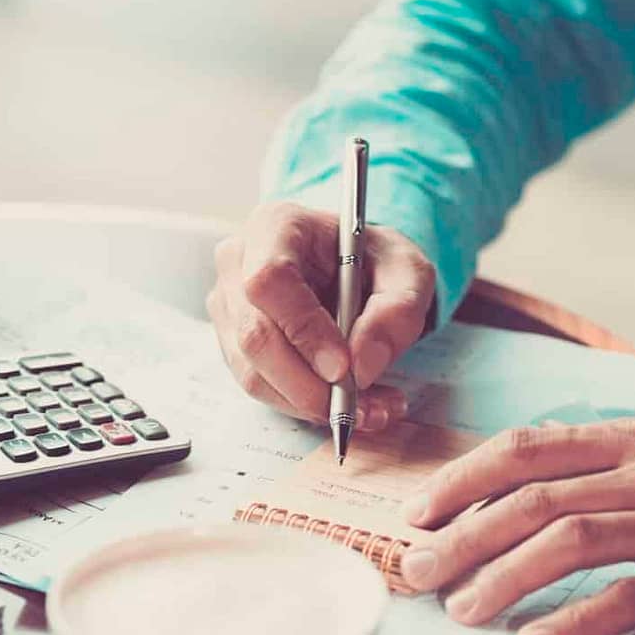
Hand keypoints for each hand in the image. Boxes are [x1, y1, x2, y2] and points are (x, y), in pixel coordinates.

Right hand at [207, 201, 433, 429]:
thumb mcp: (407, 271)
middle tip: (355, 403)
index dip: (303, 329)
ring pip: (252, 371)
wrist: (351, 271)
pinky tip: (343, 403)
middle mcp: (238, 264)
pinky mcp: (231, 343)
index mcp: (275, 226)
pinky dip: (302, 406)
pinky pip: (258, 387)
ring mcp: (227, 306)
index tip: (343, 367)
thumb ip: (398, 310)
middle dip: (307, 383)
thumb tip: (363, 362)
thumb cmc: (371, 261)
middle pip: (254, 335)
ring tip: (367, 409)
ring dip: (309, 403)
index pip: (269, 280)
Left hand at [399, 420, 634, 634]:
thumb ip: (618, 460)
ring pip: (569, 541)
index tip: (419, 509)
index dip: (464, 478)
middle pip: (532, 498)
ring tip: (461, 611)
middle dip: (461, 535)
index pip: (530, 447)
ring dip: (503, 577)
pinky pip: (633, 597)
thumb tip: (537, 483)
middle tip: (415, 571)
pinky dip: (577, 621)